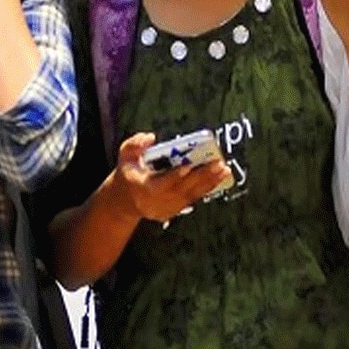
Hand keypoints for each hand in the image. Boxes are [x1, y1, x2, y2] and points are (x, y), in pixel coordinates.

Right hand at [109, 133, 231, 223]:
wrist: (125, 201)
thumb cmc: (128, 173)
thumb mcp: (124, 156)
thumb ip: (135, 144)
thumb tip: (151, 137)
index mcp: (142, 187)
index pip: (161, 182)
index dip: (175, 175)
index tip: (188, 166)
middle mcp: (156, 201)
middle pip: (182, 189)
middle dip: (201, 176)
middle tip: (218, 164)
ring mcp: (166, 208)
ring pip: (191, 195)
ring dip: (209, 183)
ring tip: (224, 171)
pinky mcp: (174, 211)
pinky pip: (192, 200)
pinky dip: (205, 190)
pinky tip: (218, 180)